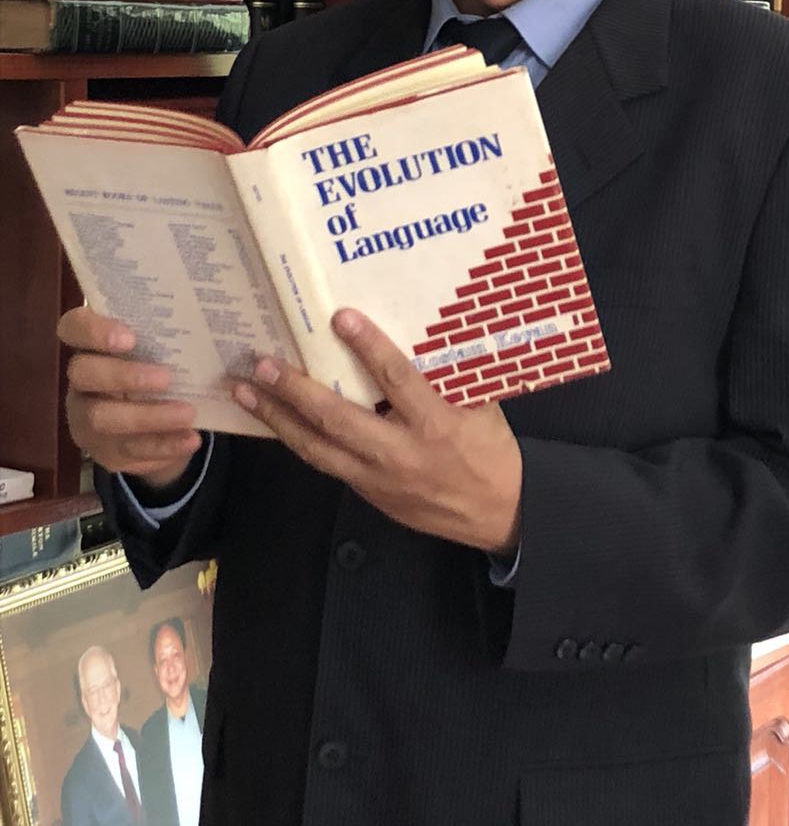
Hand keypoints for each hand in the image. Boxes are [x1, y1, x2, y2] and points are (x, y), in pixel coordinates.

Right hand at [58, 307, 201, 488]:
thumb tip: (208, 309)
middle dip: (124, 375)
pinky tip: (190, 439)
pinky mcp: (105, 452)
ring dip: (148, 417)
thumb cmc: (161, 368)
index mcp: (92, 345)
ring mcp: (88, 420)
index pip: (73, 327)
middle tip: (166, 378)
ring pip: (103, 419)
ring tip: (188, 414)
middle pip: (84, 373)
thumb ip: (169, 333)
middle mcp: (82, 381)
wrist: (161, 422)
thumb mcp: (163, 349)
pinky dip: (163, 446)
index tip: (130, 337)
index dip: (94, 331)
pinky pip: (128, 452)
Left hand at [232, 308, 522, 554]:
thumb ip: (447, 375)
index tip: (342, 318)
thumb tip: (420, 330)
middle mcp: (401, 453)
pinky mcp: (368, 494)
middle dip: (297, 391)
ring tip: (246, 393)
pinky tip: (276, 422)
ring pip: (318, 449)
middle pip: (339, 419)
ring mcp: (379, 479)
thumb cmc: (490, 450)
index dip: (369, 347)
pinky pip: (326, 464)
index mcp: (436, 424)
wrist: (499, 513)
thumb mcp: (480, 405)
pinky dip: (299, 441)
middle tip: (264, 364)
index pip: (397, 379)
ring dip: (278, 419)